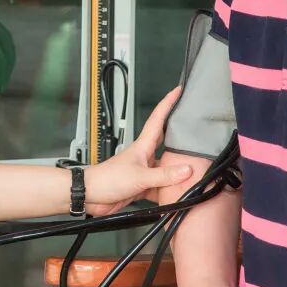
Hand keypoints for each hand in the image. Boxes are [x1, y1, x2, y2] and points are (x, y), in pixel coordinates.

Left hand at [84, 87, 192, 214]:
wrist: (91, 195)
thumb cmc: (107, 179)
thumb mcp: (139, 176)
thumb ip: (164, 175)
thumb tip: (187, 170)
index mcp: (142, 146)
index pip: (158, 118)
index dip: (168, 103)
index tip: (178, 91)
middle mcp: (144, 156)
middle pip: (165, 140)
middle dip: (178, 132)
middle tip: (193, 125)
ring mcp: (143, 170)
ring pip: (165, 167)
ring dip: (176, 169)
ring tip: (195, 167)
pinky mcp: (141, 185)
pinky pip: (160, 186)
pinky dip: (168, 190)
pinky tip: (177, 193)